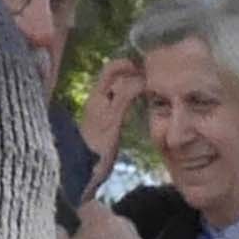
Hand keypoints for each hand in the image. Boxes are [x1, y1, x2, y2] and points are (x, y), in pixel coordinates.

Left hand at [79, 55, 145, 172]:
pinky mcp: (107, 126)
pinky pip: (121, 106)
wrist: (83, 173)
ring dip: (134, 89)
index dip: (128, 65)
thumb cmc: (97, 147)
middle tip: (155, 80)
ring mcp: (102, 113)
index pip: (111, 68)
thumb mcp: (113, 119)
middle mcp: (98, 100)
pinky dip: (133, 103)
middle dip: (134, 76)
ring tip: (153, 93)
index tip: (146, 70)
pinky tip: (143, 110)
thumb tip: (141, 78)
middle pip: (116, 79)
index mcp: (97, 95)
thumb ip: (125, 97)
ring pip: (119, 92)